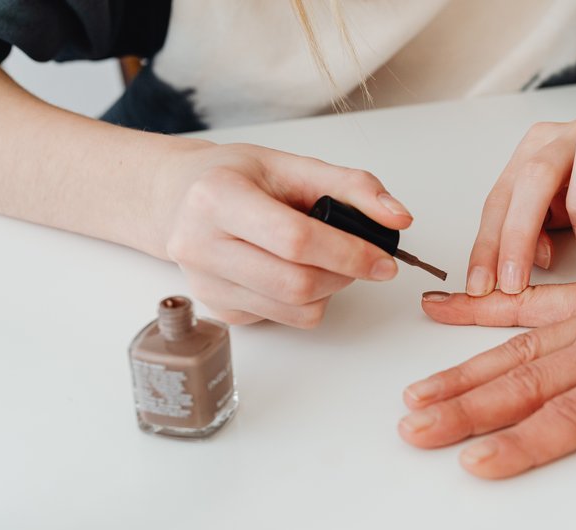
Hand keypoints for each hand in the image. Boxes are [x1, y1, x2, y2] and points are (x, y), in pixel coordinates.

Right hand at [155, 143, 412, 326]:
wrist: (178, 198)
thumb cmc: (235, 177)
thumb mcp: (292, 165)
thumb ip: (351, 186)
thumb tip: (398, 217)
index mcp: (217, 197)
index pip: (295, 239)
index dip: (349, 253)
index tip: (384, 260)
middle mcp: (200, 244)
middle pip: (296, 283)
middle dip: (344, 275)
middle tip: (363, 260)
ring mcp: (206, 283)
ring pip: (294, 309)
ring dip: (330, 289)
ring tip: (328, 260)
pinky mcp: (218, 309)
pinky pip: (283, 319)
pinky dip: (307, 301)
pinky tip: (295, 270)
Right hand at [402, 217, 575, 477]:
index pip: (570, 415)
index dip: (518, 443)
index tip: (472, 461)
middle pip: (525, 382)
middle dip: (465, 410)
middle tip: (414, 429)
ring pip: (515, 346)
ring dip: (462, 372)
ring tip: (417, 395)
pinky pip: (532, 302)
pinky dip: (485, 308)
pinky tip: (447, 311)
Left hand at [466, 116, 575, 296]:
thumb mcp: (558, 211)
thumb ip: (535, 231)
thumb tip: (525, 261)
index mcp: (536, 148)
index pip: (501, 197)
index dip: (487, 244)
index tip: (480, 285)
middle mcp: (568, 137)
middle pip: (533, 179)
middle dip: (518, 237)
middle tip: (514, 282)